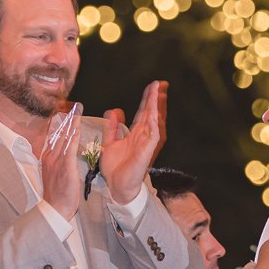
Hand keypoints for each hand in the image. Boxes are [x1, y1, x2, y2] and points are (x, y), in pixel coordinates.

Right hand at [38, 105, 83, 217]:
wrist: (55, 208)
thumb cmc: (57, 192)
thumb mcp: (52, 173)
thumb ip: (56, 160)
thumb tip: (63, 149)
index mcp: (47, 157)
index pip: (52, 136)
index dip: (58, 122)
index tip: (62, 110)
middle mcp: (50, 156)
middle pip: (58, 133)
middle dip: (65, 118)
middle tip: (71, 105)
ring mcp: (57, 161)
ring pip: (64, 137)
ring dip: (71, 123)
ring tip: (76, 110)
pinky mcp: (65, 166)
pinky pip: (70, 148)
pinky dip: (73, 136)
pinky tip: (77, 127)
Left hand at [98, 81, 166, 203]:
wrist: (117, 186)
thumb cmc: (115, 167)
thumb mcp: (109, 143)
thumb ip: (112, 127)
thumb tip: (114, 110)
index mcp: (135, 133)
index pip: (143, 111)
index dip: (148, 98)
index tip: (152, 85)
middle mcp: (143, 135)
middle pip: (151, 112)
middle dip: (155, 97)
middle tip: (160, 83)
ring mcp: (146, 142)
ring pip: (154, 120)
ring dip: (156, 106)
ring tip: (158, 92)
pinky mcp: (147, 151)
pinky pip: (153, 135)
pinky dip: (153, 124)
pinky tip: (153, 113)